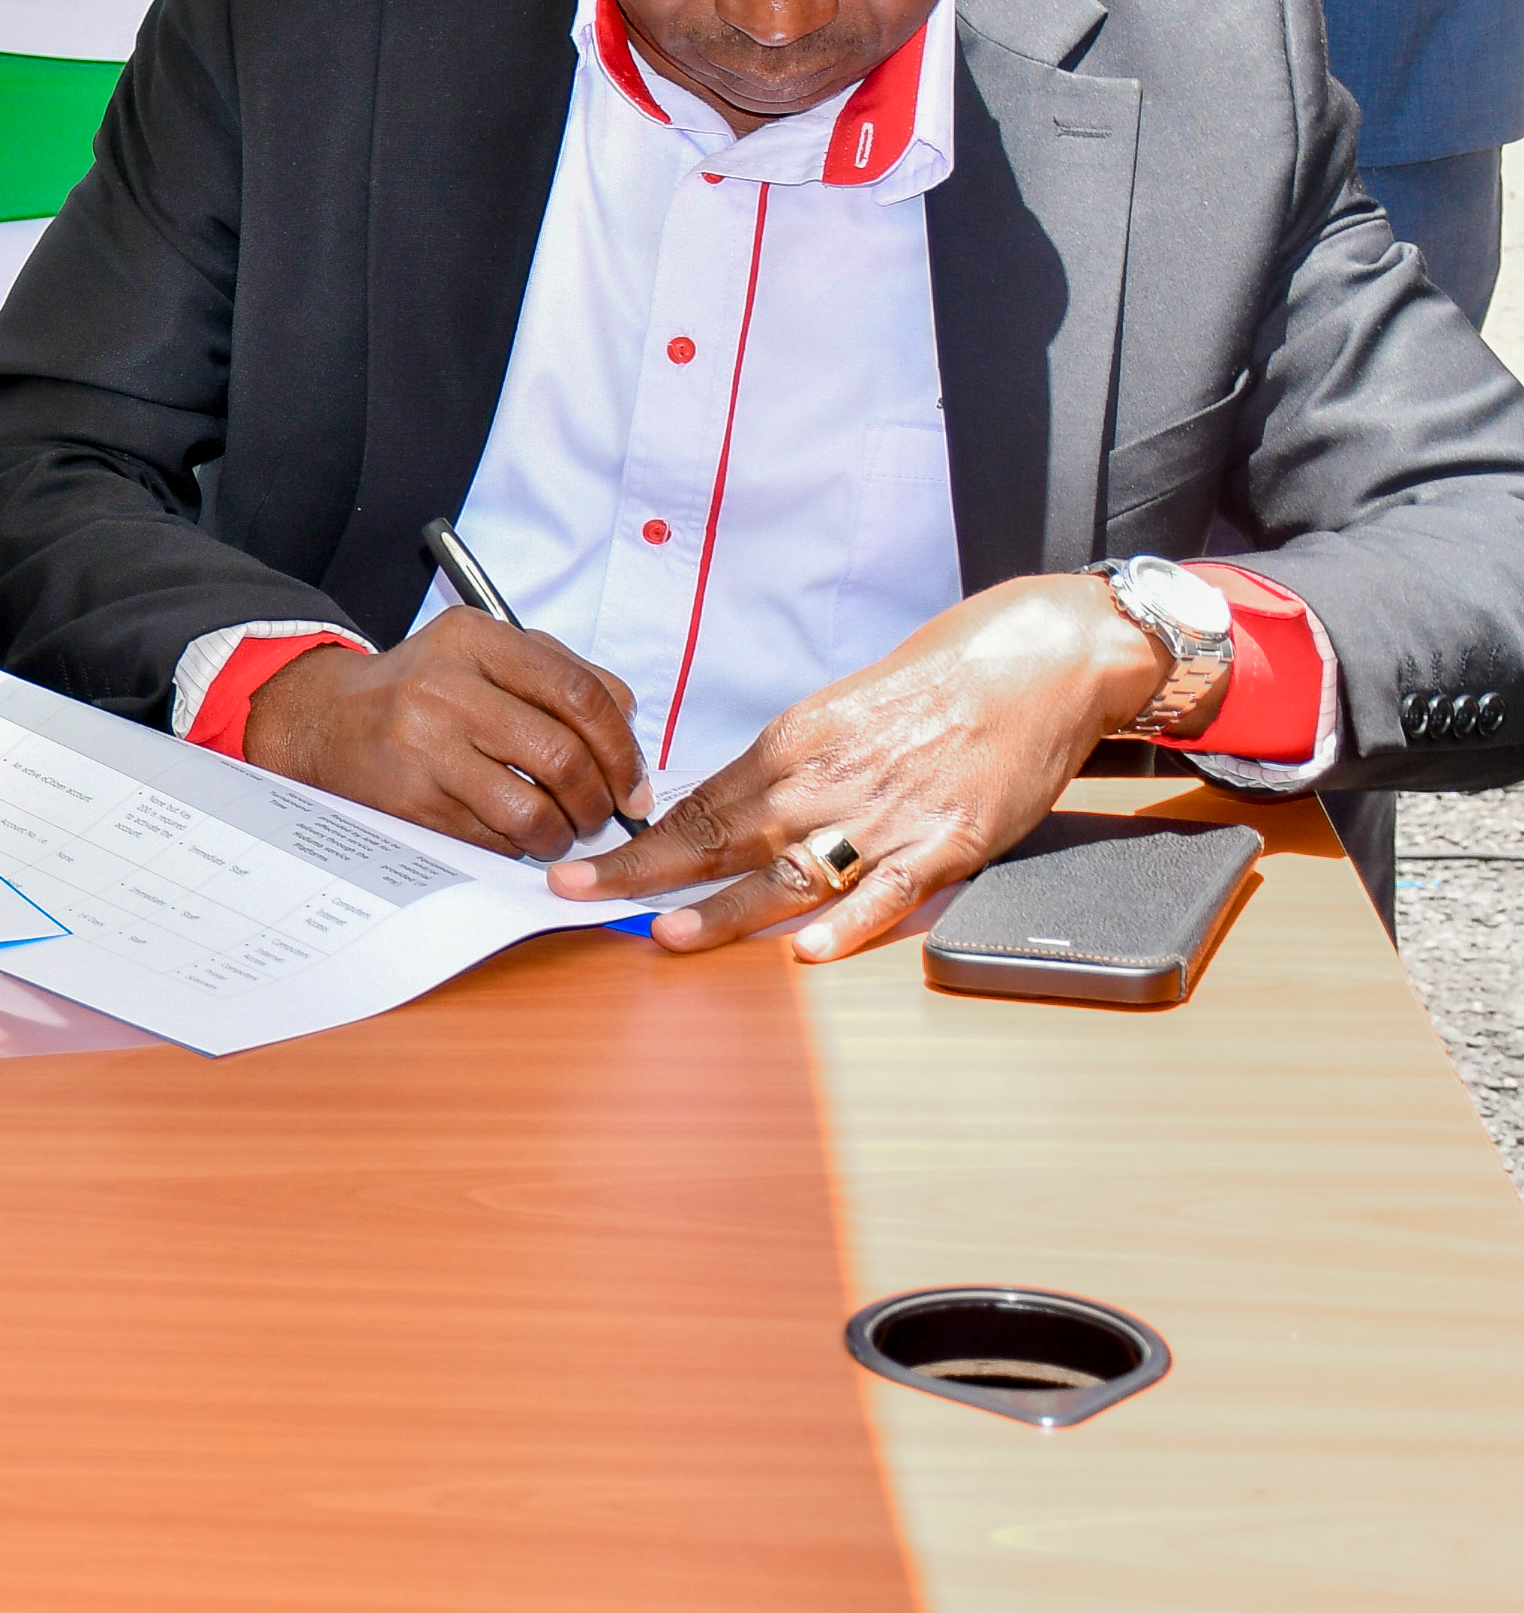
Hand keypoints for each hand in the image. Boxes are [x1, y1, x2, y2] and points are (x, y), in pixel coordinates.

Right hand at [244, 620, 644, 860]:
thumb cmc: (419, 690)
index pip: (578, 692)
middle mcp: (446, 687)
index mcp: (474, 639)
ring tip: (561, 831)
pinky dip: (519, 846)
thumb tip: (629, 724)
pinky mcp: (408, 799)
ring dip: (563, 833)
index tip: (634, 779)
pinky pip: (492, 838)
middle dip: (600, 799)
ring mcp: (423, 745)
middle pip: (563, 755)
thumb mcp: (481, 654)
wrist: (322, 719)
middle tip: (603, 814)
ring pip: (532, 809)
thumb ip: (557, 672)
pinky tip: (515, 835)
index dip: (622, 745)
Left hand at [546, 574, 1191, 960]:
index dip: (636, 843)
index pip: (696, 804)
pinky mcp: (946, 843)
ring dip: (728, 909)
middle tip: (581, 897)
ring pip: (791, 871)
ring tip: (671, 936)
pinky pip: (890, 892)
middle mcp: (826, 779)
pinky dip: (850, 924)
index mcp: (793, 743)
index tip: (582, 869)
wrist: (1031, 660)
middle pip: (721, 836)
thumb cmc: (934, 684)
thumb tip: (723, 817)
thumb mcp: (837, 714)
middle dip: (645, 872)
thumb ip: (785, 771)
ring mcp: (884, 816)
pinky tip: (811, 951)